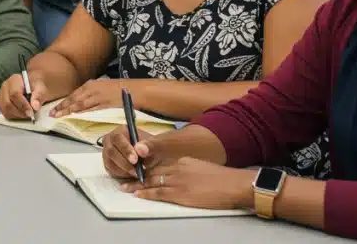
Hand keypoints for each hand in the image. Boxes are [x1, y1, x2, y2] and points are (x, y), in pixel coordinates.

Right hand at [0, 71, 50, 119]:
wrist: (33, 87)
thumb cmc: (36, 87)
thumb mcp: (41, 88)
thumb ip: (38, 96)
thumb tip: (35, 106)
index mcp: (14, 80)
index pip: (14, 94)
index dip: (23, 105)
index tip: (31, 112)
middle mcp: (5, 87)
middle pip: (8, 103)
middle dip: (20, 112)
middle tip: (31, 115)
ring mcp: (2, 96)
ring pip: (6, 110)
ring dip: (18, 115)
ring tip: (28, 114)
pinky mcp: (2, 104)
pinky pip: (6, 114)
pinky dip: (15, 117)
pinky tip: (23, 114)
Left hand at [54, 78, 127, 115]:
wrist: (136, 89)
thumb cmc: (120, 90)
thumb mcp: (103, 88)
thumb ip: (93, 95)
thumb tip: (83, 103)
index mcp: (91, 85)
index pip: (74, 95)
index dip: (64, 102)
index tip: (55, 108)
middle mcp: (93, 89)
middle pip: (74, 99)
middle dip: (62, 107)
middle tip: (52, 113)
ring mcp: (98, 96)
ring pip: (80, 104)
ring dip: (68, 110)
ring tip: (59, 116)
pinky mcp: (105, 103)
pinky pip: (91, 108)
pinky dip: (82, 112)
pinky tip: (75, 115)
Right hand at [102, 124, 170, 179]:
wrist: (151, 158)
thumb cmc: (152, 149)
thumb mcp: (155, 145)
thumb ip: (149, 145)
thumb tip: (140, 149)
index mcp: (120, 131)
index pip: (118, 138)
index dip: (125, 149)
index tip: (135, 160)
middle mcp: (110, 140)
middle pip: (111, 151)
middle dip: (124, 163)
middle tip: (136, 172)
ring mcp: (107, 152)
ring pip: (110, 163)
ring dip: (123, 170)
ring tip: (137, 174)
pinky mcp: (108, 163)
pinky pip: (111, 170)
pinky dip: (121, 174)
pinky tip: (131, 175)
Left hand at [121, 157, 254, 210]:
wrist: (232, 184)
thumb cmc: (221, 178)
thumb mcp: (201, 168)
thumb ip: (188, 170)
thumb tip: (182, 175)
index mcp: (182, 161)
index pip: (160, 164)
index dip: (146, 167)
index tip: (137, 168)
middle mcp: (176, 168)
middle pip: (152, 171)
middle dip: (137, 174)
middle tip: (124, 176)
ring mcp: (177, 181)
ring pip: (151, 181)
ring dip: (136, 184)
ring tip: (125, 186)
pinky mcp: (180, 193)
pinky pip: (158, 193)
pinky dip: (146, 193)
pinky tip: (137, 194)